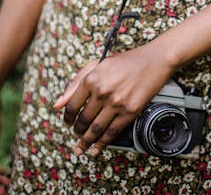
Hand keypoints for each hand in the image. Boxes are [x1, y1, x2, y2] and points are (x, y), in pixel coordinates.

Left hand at [54, 44, 173, 156]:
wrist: (153, 61)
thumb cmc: (124, 61)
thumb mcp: (97, 64)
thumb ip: (75, 83)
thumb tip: (57, 104)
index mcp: (92, 78)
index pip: (72, 105)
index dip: (67, 117)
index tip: (67, 122)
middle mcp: (102, 91)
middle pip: (83, 120)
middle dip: (76, 131)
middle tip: (76, 135)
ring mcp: (116, 103)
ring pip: (95, 129)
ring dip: (86, 141)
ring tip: (81, 147)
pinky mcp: (130, 111)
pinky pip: (112, 132)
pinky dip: (102, 144)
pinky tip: (96, 148)